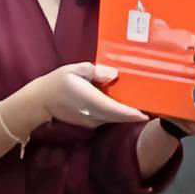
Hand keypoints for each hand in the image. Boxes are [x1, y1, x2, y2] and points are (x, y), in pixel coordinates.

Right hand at [16, 61, 141, 131]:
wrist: (40, 103)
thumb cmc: (57, 83)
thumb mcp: (74, 70)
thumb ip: (95, 71)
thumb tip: (113, 73)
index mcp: (93, 101)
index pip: (119, 111)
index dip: (135, 113)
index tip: (150, 112)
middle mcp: (95, 115)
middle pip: (121, 117)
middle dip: (137, 113)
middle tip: (154, 104)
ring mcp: (93, 122)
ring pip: (115, 118)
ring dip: (128, 113)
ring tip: (143, 102)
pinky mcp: (90, 123)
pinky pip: (108, 118)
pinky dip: (118, 113)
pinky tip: (124, 104)